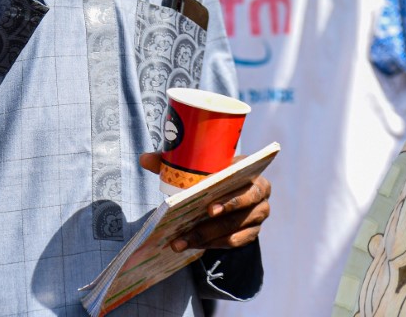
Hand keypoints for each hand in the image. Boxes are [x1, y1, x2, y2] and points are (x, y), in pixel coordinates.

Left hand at [139, 152, 270, 251]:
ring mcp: (258, 216)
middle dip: (210, 226)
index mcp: (251, 172)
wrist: (230, 185)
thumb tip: (144, 159)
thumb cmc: (213, 170)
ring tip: (180, 243)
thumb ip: (174, 161)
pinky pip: (233, 242)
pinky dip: (212, 245)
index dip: (230, 200)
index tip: (208, 209)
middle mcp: (260, 194)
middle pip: (237, 214)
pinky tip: (193, 246)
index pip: (246, 187)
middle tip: (186, 233)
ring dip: (205, 238)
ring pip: (232, 231)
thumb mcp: (199, 163)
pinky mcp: (252, 233)